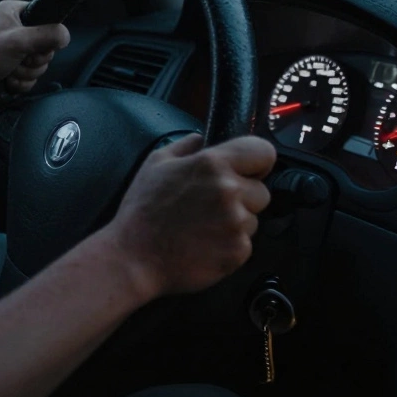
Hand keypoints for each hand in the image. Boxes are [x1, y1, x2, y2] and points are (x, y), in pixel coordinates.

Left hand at [0, 0, 70, 105]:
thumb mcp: (18, 41)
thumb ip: (47, 35)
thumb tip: (65, 36)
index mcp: (15, 11)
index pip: (48, 19)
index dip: (45, 37)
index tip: (33, 45)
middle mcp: (16, 27)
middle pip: (46, 47)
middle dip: (33, 61)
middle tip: (17, 61)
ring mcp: (14, 49)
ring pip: (39, 64)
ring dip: (25, 74)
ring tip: (8, 71)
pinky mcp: (12, 66)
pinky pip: (30, 77)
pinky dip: (20, 82)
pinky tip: (7, 81)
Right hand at [100, 134, 275, 300]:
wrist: (133, 257)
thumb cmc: (142, 211)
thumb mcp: (155, 164)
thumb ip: (185, 146)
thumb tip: (201, 138)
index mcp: (212, 164)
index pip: (263, 151)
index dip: (256, 162)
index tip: (247, 171)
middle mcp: (229, 190)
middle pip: (261, 191)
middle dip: (243, 197)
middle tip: (211, 206)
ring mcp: (236, 223)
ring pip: (253, 219)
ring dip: (235, 223)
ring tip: (202, 228)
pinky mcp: (238, 251)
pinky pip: (245, 244)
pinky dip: (229, 246)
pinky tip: (203, 245)